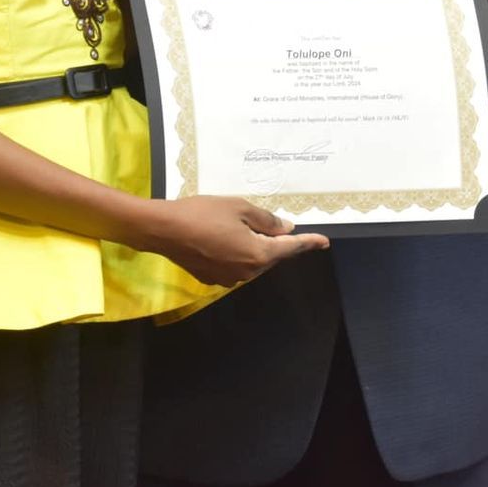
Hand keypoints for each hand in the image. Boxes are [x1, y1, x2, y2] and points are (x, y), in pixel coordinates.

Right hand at [139, 195, 329, 285]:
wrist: (163, 229)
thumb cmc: (203, 213)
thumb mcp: (239, 207)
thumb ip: (266, 220)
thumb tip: (285, 229)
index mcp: (258, 254)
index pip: (290, 248)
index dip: (308, 243)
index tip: (324, 242)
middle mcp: (246, 272)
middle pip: (269, 256)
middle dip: (273, 241)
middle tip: (268, 221)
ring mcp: (227, 279)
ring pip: (250, 261)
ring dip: (251, 246)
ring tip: (236, 225)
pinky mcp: (210, 278)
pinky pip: (232, 265)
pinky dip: (234, 253)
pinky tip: (220, 237)